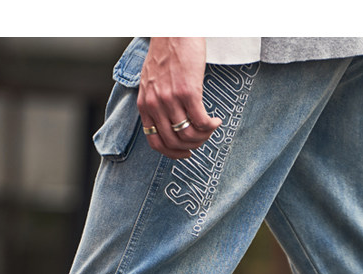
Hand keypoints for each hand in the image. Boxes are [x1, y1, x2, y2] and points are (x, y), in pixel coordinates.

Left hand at [138, 37, 220, 158]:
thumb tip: (169, 124)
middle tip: (202, 140)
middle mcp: (156, 104)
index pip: (155, 142)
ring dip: (204, 137)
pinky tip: (217, 120)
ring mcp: (171, 99)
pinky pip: (201, 122)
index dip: (172, 153)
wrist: (174, 30)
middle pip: (174, 143)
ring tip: (210, 128)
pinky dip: (211, 126)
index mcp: (145, 104)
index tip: (185, 152)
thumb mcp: (151, 82)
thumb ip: (156, 103)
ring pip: (189, 135)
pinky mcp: (188, 92)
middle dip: (192, 147)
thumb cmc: (166, 53)